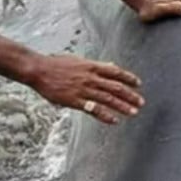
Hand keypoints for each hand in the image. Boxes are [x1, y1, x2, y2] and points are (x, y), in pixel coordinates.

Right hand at [26, 55, 144, 124]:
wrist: (39, 70)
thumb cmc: (57, 64)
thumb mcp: (78, 61)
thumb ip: (96, 65)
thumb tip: (112, 66)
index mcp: (91, 66)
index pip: (115, 72)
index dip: (128, 78)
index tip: (139, 84)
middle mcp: (90, 77)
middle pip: (115, 87)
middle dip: (130, 95)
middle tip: (141, 102)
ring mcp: (83, 89)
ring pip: (107, 99)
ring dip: (122, 106)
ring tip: (133, 112)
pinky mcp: (75, 100)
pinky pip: (93, 109)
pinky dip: (105, 115)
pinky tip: (114, 120)